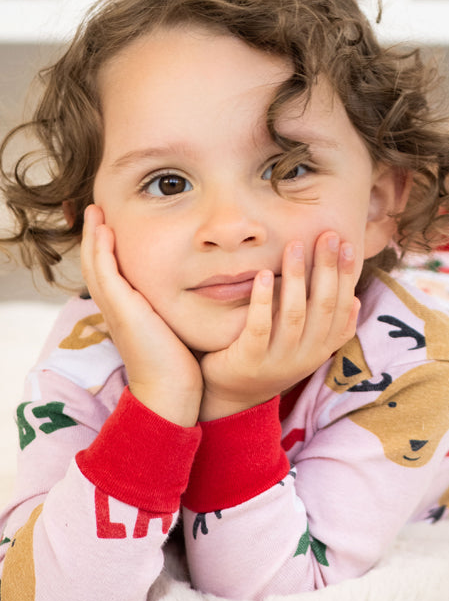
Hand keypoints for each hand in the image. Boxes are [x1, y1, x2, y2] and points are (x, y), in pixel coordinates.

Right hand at [80, 205, 203, 425]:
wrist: (171, 390)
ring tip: (96, 212)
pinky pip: (106, 273)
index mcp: (127, 311)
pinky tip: (105, 231)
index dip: (108, 249)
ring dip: (94, 236)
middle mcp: (116, 308)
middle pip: (96, 264)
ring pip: (95, 264)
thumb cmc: (179, 362)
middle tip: (96, 210)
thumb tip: (200, 292)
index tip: (112, 225)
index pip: (111, 272)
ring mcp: (116, 308)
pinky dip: (102, 250)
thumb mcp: (175, 327)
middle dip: (95, 236)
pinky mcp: (122, 310)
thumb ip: (178, 309)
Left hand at [198, 232, 359, 420]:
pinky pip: (260, 327)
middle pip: (323, 306)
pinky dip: (263, 300)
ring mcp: (280, 360)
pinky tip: (262, 275)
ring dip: (297, 277)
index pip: (343, 306)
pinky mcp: (251, 361)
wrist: (234, 397)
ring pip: (295, 314)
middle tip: (326, 235)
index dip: (346, 274)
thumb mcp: (306, 344)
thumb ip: (328, 325)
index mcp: (323, 347)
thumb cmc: (271, 357)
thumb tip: (356, 299)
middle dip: (327, 268)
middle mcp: (307, 355)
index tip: (346, 244)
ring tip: (294, 246)